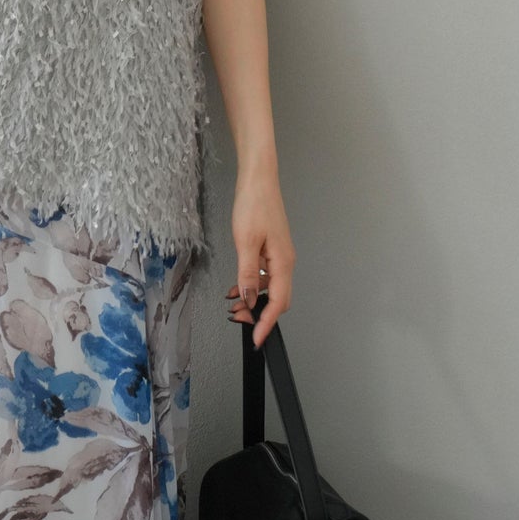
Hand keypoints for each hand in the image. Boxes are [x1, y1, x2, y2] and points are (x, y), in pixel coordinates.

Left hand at [225, 165, 295, 349]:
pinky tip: (236, 286)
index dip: (267, 324)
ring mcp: (279, 255)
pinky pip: (265, 275)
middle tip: (237, 321)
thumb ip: (247, 274)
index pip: (278, 303)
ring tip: (233, 306)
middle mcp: (285, 261)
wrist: (258, 180)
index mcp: (283, 262)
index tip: (257, 339)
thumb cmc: (254, 205)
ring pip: (270, 288)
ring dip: (253, 300)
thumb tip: (249, 298)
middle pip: (277, 298)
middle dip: (259, 314)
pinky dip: (252, 285)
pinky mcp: (272, 248)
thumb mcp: (246, 242)